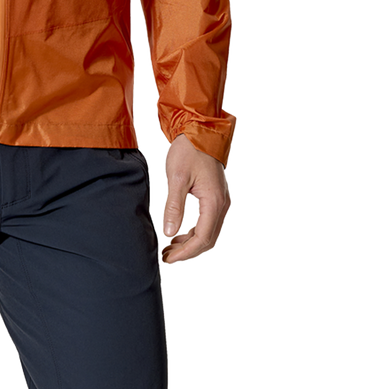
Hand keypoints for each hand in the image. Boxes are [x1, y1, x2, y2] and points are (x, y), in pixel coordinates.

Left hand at [160, 135, 230, 265]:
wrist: (200, 130)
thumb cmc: (189, 150)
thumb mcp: (177, 178)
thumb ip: (174, 206)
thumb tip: (169, 232)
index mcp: (214, 201)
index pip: (202, 238)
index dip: (185, 252)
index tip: (167, 257)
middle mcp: (222, 204)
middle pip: (208, 240)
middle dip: (187, 252)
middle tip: (166, 257)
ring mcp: (221, 201)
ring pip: (209, 233)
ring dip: (190, 243)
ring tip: (169, 247)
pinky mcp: (216, 198)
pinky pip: (208, 223)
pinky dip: (194, 233)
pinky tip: (178, 234)